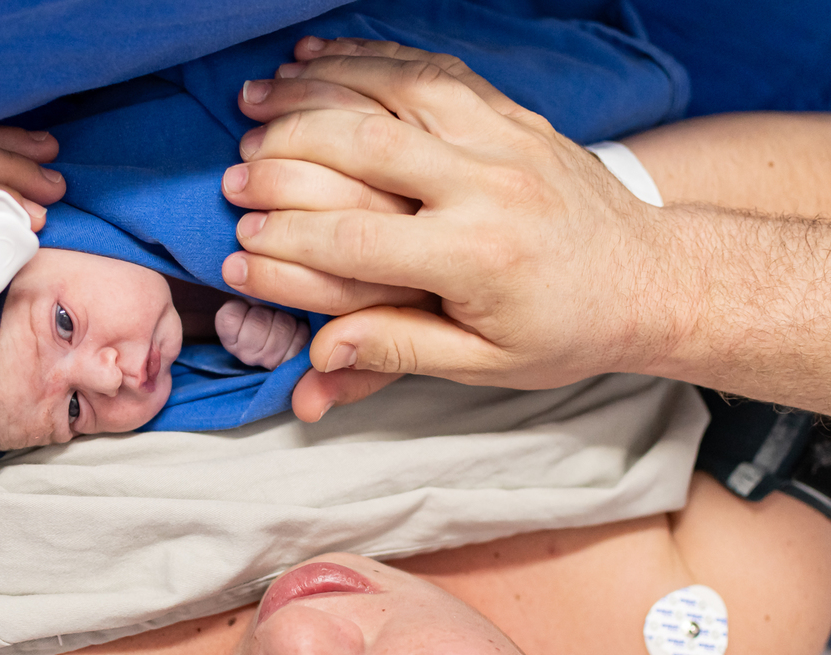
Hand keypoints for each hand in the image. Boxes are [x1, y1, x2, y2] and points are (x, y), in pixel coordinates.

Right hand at [222, 38, 682, 405]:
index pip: (354, 242)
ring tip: (255, 96)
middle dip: (283, 155)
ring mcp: (502, 138)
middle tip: (233, 170)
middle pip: (361, 149)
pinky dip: (370, 57)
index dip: (287, 244)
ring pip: (392, 91)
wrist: (654, 280)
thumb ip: (400, 352)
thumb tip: (319, 356)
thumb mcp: (486, 364)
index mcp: (476, 257)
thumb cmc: (566, 331)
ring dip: (315, 88)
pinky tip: (321, 57)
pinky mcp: (511, 114)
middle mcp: (486, 184)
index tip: (239, 244)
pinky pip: (431, 70)